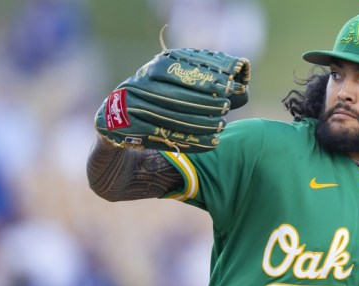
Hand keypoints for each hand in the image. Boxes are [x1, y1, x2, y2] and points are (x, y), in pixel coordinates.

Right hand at [95, 48, 250, 153]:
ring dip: (199, 123)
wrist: (116, 128)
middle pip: (176, 94)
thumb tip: (242, 89)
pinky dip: (190, 142)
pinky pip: (165, 137)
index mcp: (152, 69)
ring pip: (172, 118)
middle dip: (204, 101)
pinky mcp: (129, 130)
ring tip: (221, 127)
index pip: (181, 68)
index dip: (205, 77)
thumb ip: (205, 85)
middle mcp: (139, 85)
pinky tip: (210, 144)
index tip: (229, 84)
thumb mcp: (176, 86)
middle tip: (225, 106)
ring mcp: (131, 108)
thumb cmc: (156, 103)